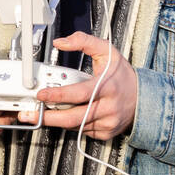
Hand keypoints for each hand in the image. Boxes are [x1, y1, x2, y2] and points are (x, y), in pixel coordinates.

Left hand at [19, 31, 138, 139]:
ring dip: (57, 120)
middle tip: (31, 114)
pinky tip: (67, 114)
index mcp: (107, 87)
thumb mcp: (106, 51)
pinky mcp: (106, 133)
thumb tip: (61, 43)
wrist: (143, 98)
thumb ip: (83, 42)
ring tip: (43, 113)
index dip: (57, 95)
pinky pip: (81, 131)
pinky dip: (71, 124)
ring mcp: (108, 123)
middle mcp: (108, 107)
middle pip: (73, 117)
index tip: (41, 94)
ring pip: (74, 125)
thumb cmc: (121, 75)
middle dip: (49, 117)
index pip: (79, 93)